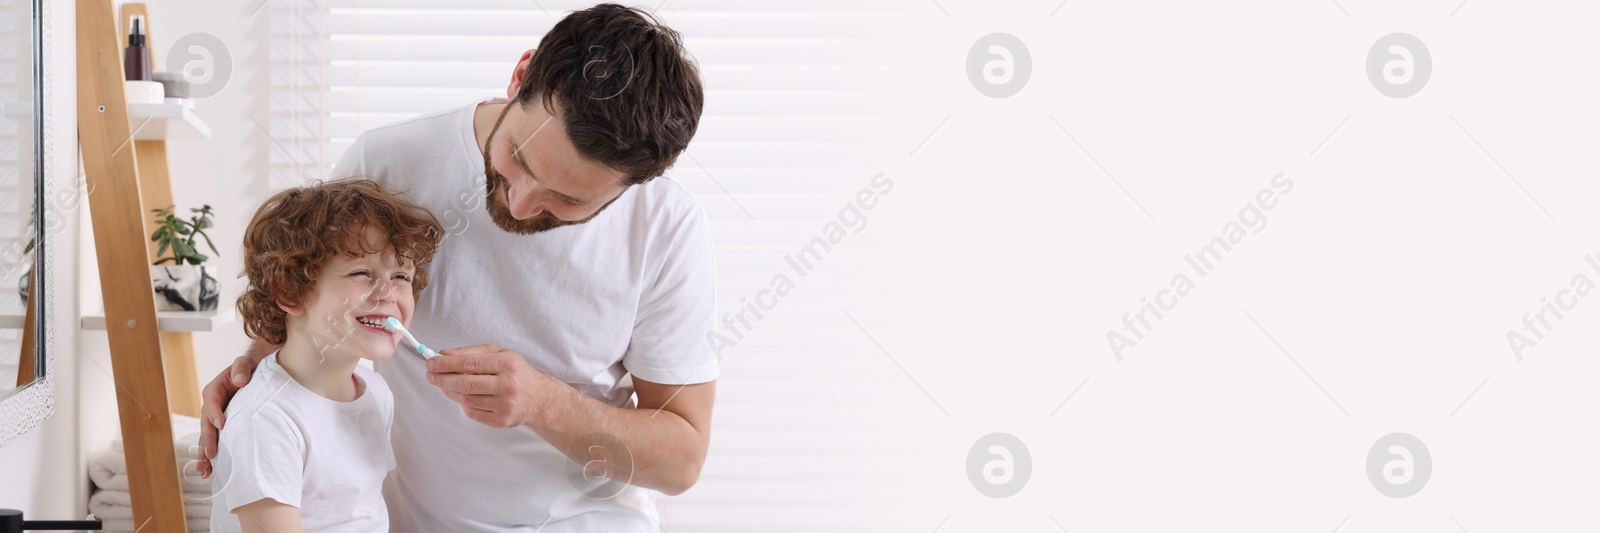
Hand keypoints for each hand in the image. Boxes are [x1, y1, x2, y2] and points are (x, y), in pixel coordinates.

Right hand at [198, 354, 261, 477]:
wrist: (253, 377)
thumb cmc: (248, 370)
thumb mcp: (245, 363)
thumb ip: (241, 368)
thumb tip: (240, 380)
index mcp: (214, 391)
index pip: (212, 401)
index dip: (215, 413)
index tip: (222, 425)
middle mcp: (210, 407)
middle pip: (206, 425)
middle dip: (207, 441)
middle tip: (210, 456)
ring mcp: (214, 420)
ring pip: (207, 438)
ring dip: (205, 455)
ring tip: (204, 470)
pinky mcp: (222, 429)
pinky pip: (215, 443)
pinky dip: (211, 457)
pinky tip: (210, 472)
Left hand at [426, 344, 549, 427]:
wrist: (540, 398)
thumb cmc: (516, 373)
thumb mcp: (499, 354)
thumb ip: (472, 352)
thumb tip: (444, 354)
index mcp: (507, 364)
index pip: (469, 363)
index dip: (446, 363)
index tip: (431, 362)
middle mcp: (508, 385)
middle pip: (465, 383)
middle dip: (442, 379)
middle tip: (430, 375)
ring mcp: (505, 405)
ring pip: (466, 399)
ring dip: (450, 391)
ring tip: (445, 384)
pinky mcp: (501, 420)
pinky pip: (472, 412)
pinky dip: (463, 404)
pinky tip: (464, 396)